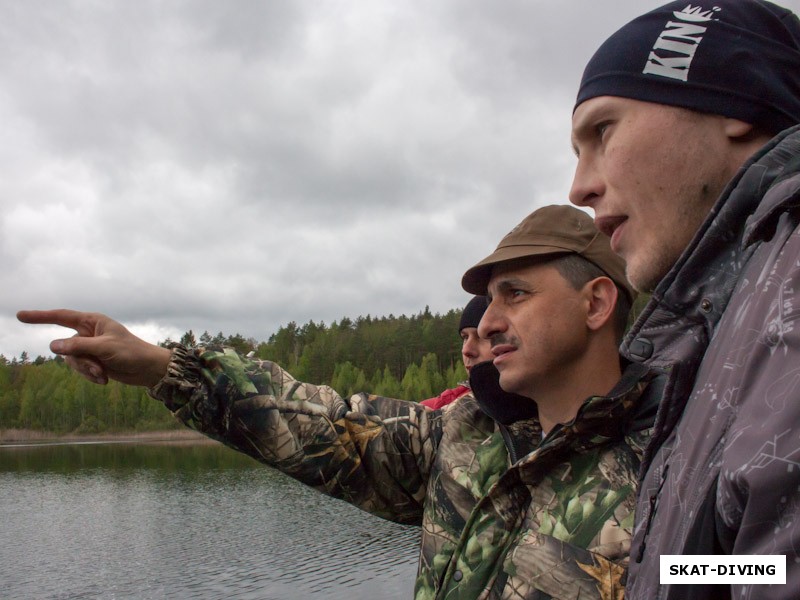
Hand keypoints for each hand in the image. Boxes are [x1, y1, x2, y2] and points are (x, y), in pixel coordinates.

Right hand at [16, 309, 172, 387]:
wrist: (148, 369)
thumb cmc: (131, 352)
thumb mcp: (104, 348)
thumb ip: (78, 346)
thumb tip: (53, 345)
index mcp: (92, 321)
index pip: (61, 316)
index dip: (40, 316)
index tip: (21, 315)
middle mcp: (88, 332)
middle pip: (66, 347)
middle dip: (80, 361)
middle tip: (98, 367)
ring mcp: (90, 348)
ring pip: (72, 361)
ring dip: (87, 371)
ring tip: (104, 375)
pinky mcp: (93, 361)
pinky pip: (80, 370)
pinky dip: (91, 376)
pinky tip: (105, 379)